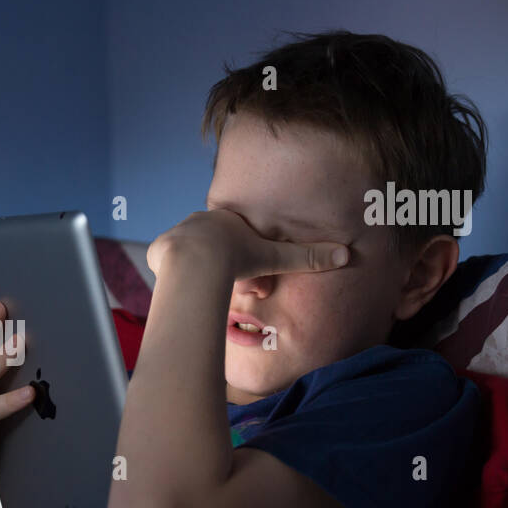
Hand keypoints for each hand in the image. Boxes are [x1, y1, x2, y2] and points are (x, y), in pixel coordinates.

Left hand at [147, 208, 349, 279]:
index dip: (244, 259)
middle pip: (213, 247)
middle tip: (228, 288)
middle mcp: (201, 221)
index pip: (237, 238)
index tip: (248, 277)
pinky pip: (169, 263)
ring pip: (190, 255)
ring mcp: (178, 234)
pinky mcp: (161, 249)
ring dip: (198, 272)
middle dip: (221, 267)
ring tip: (205, 288)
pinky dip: (176, 275)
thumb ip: (308, 258)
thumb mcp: (276, 259)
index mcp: (227, 219)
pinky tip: (183, 286)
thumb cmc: (237, 259)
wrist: (196, 263)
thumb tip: (346, 254)